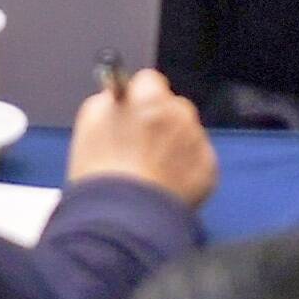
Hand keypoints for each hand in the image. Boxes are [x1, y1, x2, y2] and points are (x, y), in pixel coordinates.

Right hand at [67, 67, 216, 203]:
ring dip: (175, 145)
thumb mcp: (89, 122)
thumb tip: (119, 97)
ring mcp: (198, 142)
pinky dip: (185, 171)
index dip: (138, 97)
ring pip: (187, 134)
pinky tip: (166, 186)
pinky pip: (197, 162)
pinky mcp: (209, 171)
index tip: (131, 113)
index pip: (149, 80)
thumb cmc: (101, 170)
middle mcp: (180, 114)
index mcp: (150, 98)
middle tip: (141, 147)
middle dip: (161, 120)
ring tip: (153, 172)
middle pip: (173, 107)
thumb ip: (108, 101)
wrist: (123, 218)